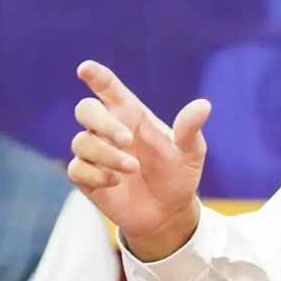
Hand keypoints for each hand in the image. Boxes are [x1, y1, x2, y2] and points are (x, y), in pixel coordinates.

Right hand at [69, 61, 209, 260]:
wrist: (168, 212)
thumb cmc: (179, 174)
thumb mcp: (191, 152)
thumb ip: (190, 129)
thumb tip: (204, 105)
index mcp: (133, 115)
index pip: (109, 89)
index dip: (97, 76)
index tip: (86, 69)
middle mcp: (110, 129)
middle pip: (86, 109)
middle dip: (102, 122)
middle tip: (127, 140)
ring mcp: (96, 152)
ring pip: (81, 141)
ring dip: (107, 155)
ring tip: (132, 168)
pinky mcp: (86, 176)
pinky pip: (76, 167)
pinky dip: (96, 174)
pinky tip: (116, 182)